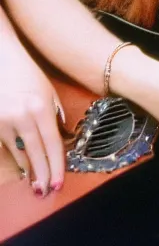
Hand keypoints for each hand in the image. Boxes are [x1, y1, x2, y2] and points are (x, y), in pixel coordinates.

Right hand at [0, 42, 64, 196]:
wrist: (1, 60)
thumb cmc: (27, 74)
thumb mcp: (48, 91)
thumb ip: (54, 114)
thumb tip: (60, 136)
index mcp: (41, 108)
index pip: (52, 143)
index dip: (56, 165)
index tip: (59, 182)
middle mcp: (22, 116)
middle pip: (36, 153)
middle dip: (43, 174)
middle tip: (48, 191)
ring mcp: (4, 121)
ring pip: (20, 152)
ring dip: (30, 169)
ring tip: (37, 184)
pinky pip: (7, 146)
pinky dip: (17, 157)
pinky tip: (23, 167)